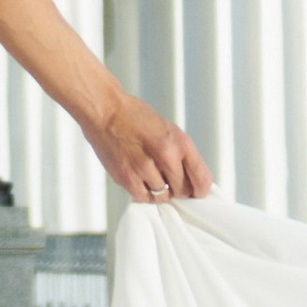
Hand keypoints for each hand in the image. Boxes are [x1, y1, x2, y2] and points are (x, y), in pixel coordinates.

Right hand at [89, 90, 212, 203]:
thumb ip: (180, 153)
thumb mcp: (168, 129)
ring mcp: (145, 168)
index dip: (200, 190)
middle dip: (179, 189)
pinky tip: (140, 179)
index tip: (196, 192)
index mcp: (180, 142)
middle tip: (171, 182)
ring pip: (163, 196)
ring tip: (153, 178)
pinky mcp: (127, 177)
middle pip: (183, 190)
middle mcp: (165, 156)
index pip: (202, 179)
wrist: (104, 110)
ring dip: (161, 191)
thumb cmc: (134, 116)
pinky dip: (144, 192)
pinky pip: (143, 197)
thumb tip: (190, 176)